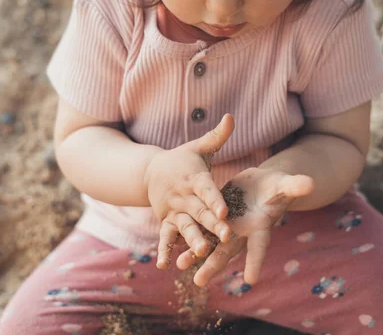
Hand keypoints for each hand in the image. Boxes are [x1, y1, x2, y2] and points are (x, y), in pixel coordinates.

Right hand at [145, 114, 234, 268]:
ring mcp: (173, 211)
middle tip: (226, 236)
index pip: (206, 190)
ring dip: (192, 240)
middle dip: (213, 225)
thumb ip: (217, 136)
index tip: (225, 211)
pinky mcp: (166, 222)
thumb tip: (232, 117)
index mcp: (194, 178)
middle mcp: (183, 197)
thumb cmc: (183, 159)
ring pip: (185, 227)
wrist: (151, 171)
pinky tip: (164, 265)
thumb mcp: (199, 148)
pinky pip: (165, 238)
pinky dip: (164, 250)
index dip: (215, 201)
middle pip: (200, 212)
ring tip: (201, 252)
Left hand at [176, 167, 313, 285]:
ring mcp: (228, 225)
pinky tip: (172, 243)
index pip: (259, 246)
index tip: (250, 280)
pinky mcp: (216, 216)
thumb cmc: (279, 186)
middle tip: (198, 282)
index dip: (255, 261)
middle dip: (213, 265)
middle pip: (226, 250)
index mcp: (260, 225)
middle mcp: (242, 231)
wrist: (262, 184)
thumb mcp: (285, 185)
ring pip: (209, 242)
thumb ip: (295, 186)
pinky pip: (200, 227)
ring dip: (195, 254)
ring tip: (179, 266)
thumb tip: (311, 182)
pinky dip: (188, 235)